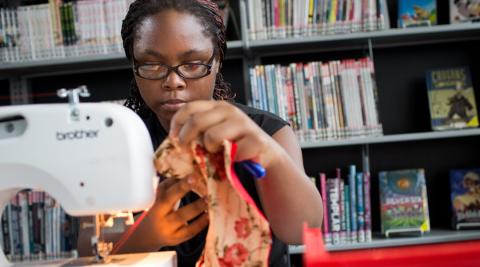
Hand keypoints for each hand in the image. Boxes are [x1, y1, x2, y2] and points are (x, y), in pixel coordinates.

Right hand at [148, 177, 208, 246]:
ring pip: (187, 226)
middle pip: (180, 215)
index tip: (193, 177)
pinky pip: (191, 232)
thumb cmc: (158, 209)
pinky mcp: (178, 240)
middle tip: (209, 195)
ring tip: (210, 203)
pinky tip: (209, 215)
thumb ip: (169, 185)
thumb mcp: (158, 196)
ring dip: (200, 215)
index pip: (169, 197)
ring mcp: (171, 233)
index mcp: (157, 208)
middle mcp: (163, 222)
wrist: (149, 233)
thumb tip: (184, 173)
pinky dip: (201, 224)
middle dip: (195, 205)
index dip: (181, 187)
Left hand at [169, 100, 284, 168]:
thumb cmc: (234, 145)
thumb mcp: (215, 133)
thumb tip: (172, 141)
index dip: (177, 123)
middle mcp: (230, 111)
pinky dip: (229, 161)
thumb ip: (198, 132)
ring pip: (212, 136)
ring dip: (209, 150)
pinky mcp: (255, 140)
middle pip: (197, 121)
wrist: (265, 153)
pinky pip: (231, 153)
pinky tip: (233, 160)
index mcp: (218, 107)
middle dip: (186, 138)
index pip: (190, 107)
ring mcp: (244, 124)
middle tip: (186, 150)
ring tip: (215, 153)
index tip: (173, 138)